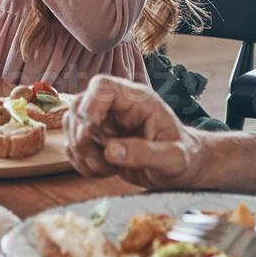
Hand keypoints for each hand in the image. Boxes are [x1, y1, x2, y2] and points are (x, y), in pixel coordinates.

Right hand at [63, 76, 206, 188]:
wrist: (181, 169)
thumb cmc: (183, 158)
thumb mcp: (172, 158)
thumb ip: (144, 153)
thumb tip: (110, 151)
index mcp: (136, 99)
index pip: (101, 86)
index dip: (89, 106)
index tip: (92, 133)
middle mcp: (116, 106)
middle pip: (78, 105)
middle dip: (82, 137)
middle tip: (104, 160)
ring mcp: (104, 122)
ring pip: (72, 126)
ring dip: (82, 153)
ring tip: (109, 168)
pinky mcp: (97, 140)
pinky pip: (74, 146)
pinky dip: (82, 163)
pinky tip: (105, 171)